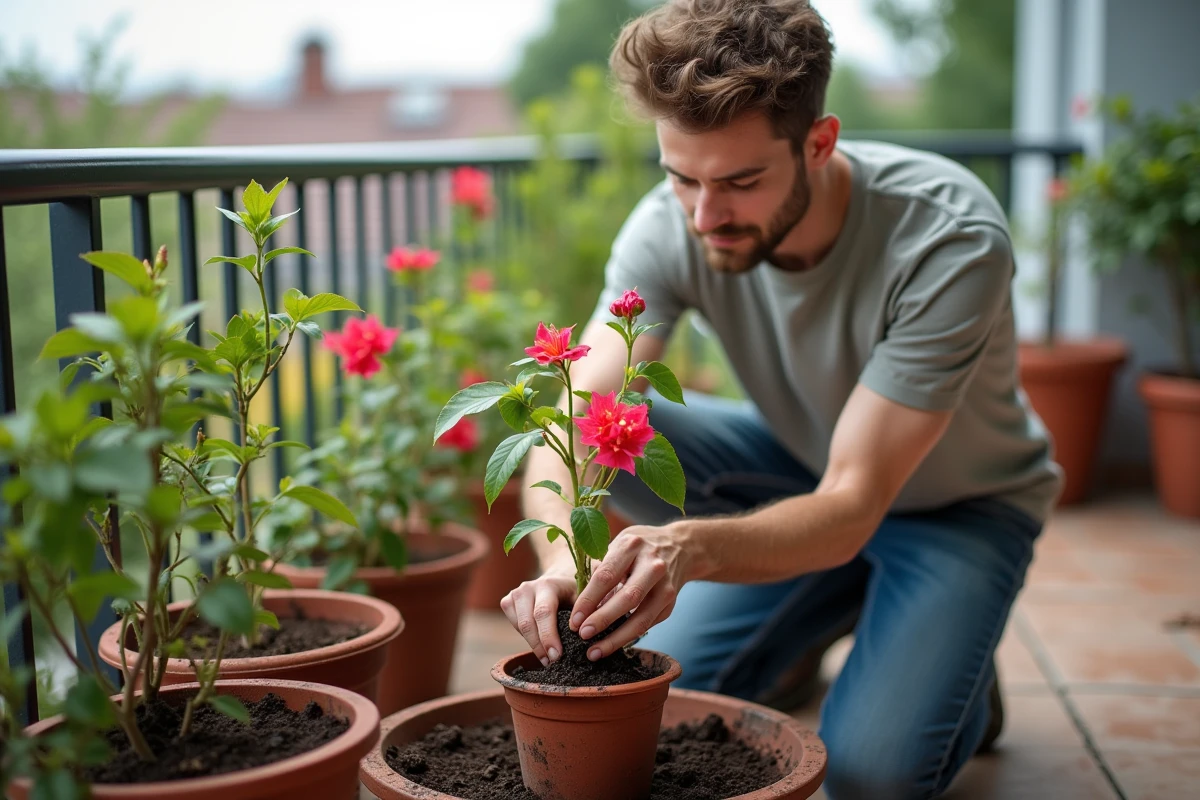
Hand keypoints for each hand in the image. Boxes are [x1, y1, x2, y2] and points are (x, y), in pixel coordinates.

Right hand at [500, 562, 577, 665]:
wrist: (558, 581)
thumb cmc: (574, 593)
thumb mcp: (583, 599)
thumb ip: (585, 613)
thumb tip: (586, 633)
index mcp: (548, 584)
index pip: (543, 612)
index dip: (548, 636)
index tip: (557, 656)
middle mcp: (528, 587)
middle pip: (527, 623)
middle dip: (539, 646)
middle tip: (552, 662)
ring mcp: (515, 594)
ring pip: (519, 626)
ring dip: (533, 645)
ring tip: (547, 658)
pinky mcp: (507, 602)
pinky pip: (514, 625)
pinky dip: (526, 638)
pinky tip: (539, 644)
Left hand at [568, 524, 689, 660]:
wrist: (680, 546)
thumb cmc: (637, 549)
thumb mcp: (618, 548)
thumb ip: (601, 572)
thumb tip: (582, 608)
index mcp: (633, 546)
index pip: (606, 576)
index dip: (588, 600)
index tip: (574, 620)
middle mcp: (653, 565)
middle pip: (627, 598)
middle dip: (602, 620)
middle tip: (582, 635)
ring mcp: (666, 585)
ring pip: (641, 619)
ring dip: (616, 639)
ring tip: (594, 652)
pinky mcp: (671, 602)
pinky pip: (647, 624)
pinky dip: (628, 636)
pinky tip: (612, 644)